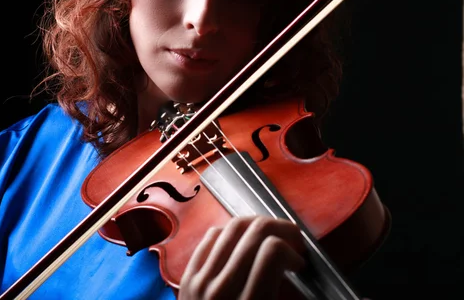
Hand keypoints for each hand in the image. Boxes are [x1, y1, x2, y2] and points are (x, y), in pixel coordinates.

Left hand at [178, 216, 304, 299]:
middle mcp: (222, 289)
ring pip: (231, 227)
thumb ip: (287, 296)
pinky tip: (241, 248)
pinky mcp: (187, 277)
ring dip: (256, 227)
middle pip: (253, 231)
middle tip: (292, 244)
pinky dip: (230, 234)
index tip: (299, 265)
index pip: (272, 250)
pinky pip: (211, 237)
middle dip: (280, 229)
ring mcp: (200, 281)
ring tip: (269, 240)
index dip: (293, 251)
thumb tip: (334, 283)